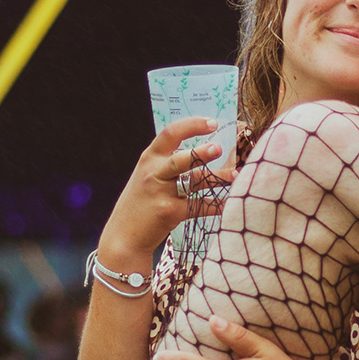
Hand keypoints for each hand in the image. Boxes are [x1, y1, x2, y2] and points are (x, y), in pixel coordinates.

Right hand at [96, 120, 231, 278]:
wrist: (123, 236)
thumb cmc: (140, 203)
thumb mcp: (146, 176)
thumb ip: (166, 162)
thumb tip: (202, 150)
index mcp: (149, 158)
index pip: (170, 133)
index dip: (193, 125)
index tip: (213, 123)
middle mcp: (154, 173)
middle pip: (181, 159)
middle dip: (202, 153)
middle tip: (219, 149)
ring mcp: (162, 193)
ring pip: (195, 181)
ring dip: (218, 178)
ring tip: (235, 175)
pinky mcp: (171, 212)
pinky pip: (200, 206)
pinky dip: (217, 205)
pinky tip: (230, 203)